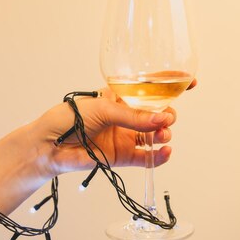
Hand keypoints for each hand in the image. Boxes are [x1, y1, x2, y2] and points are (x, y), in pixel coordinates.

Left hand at [33, 79, 195, 175]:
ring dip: (164, 134)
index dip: (170, 84)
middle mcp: (126, 116)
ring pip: (155, 135)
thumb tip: (161, 120)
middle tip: (166, 118)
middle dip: (167, 114)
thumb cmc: (68, 118)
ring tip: (162, 134)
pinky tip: (165, 152)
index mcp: (120, 96)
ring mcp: (126, 136)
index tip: (190, 82)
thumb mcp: (103, 109)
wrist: (49, 145)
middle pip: (157, 113)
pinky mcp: (123, 156)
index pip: (150, 88)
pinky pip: (147, 157)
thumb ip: (133, 116)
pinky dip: (159, 156)